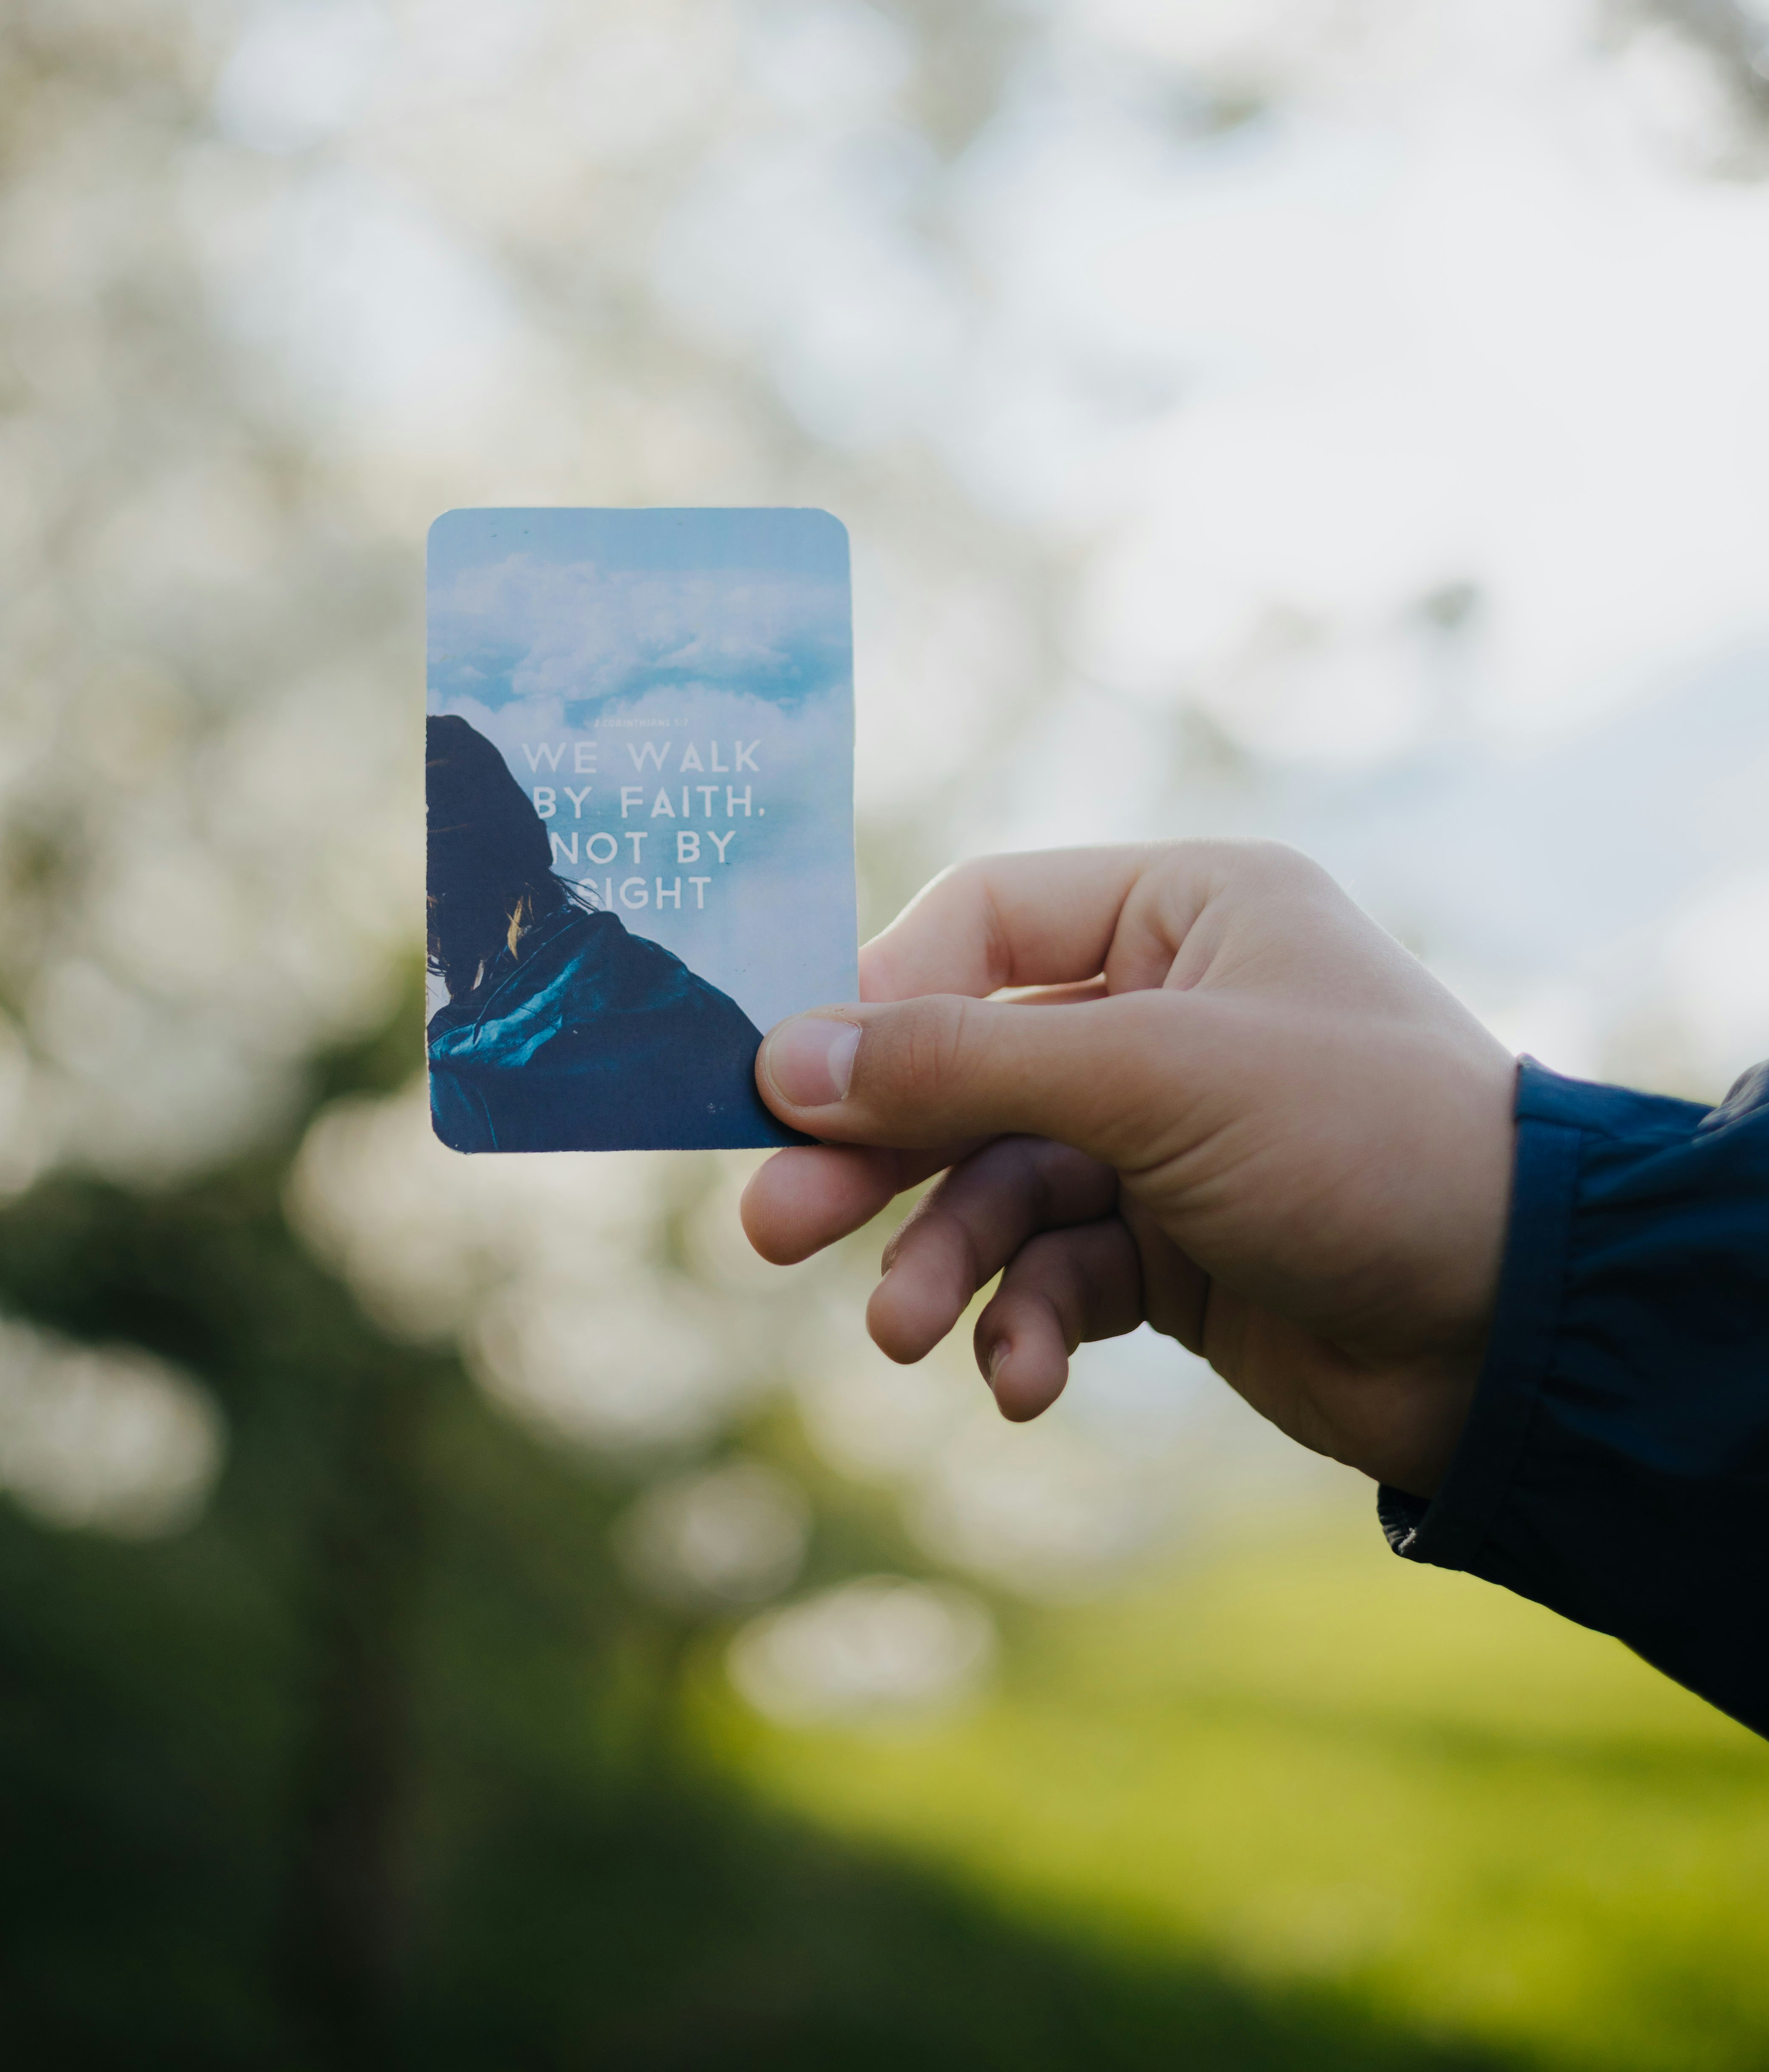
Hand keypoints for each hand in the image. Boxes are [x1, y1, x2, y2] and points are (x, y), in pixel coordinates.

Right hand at [740, 844, 1516, 1498]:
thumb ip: (962, 1069)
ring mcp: (1171, 1135)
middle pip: (970, 1070)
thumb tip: (783, 1059)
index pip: (980, 925)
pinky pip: (1062, 1272)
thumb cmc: (1357, 1141)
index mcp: (1182, 912)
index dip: (878, 1001)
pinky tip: (1020, 1381)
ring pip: (1003, 1186)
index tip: (791, 1086)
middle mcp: (1170, 1009)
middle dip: (881, 1157)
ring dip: (944, 1262)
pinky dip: (1029, 1324)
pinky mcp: (1179, 1248)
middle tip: (775, 1229)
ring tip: (902, 1332)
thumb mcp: (1151, 1078)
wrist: (1518, 1324)